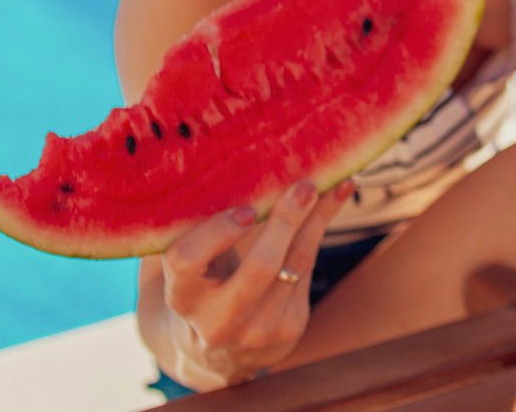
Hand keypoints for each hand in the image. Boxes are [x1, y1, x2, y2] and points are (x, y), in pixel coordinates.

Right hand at [155, 180, 352, 389]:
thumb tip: (226, 164)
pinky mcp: (289, 328)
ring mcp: (258, 329)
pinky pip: (308, 269)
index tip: (247, 211)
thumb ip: (194, 229)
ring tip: (330, 182)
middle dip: (285, 223)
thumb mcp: (189, 264)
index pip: (188, 261)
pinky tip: (332, 200)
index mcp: (182, 297)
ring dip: (314, 218)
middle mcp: (218, 320)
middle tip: (303, 186)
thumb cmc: (198, 286)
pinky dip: (319, 230)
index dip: (218, 234)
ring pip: (294, 265)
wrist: (217, 350)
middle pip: (258, 269)